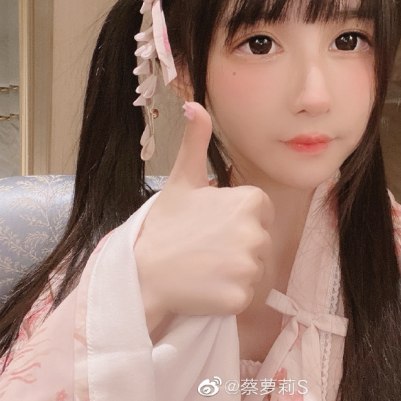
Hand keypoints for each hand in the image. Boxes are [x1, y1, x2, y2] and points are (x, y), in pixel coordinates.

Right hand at [134, 102, 273, 328]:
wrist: (140, 272)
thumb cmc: (163, 225)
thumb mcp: (181, 179)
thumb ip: (196, 142)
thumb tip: (194, 104)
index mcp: (250, 201)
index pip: (259, 213)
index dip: (236, 220)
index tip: (211, 226)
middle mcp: (256, 232)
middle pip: (259, 242)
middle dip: (237, 247)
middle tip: (203, 248)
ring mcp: (249, 267)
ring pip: (254, 270)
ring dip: (233, 272)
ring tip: (202, 267)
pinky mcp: (241, 297)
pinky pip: (246, 296)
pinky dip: (229, 296)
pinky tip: (204, 286)